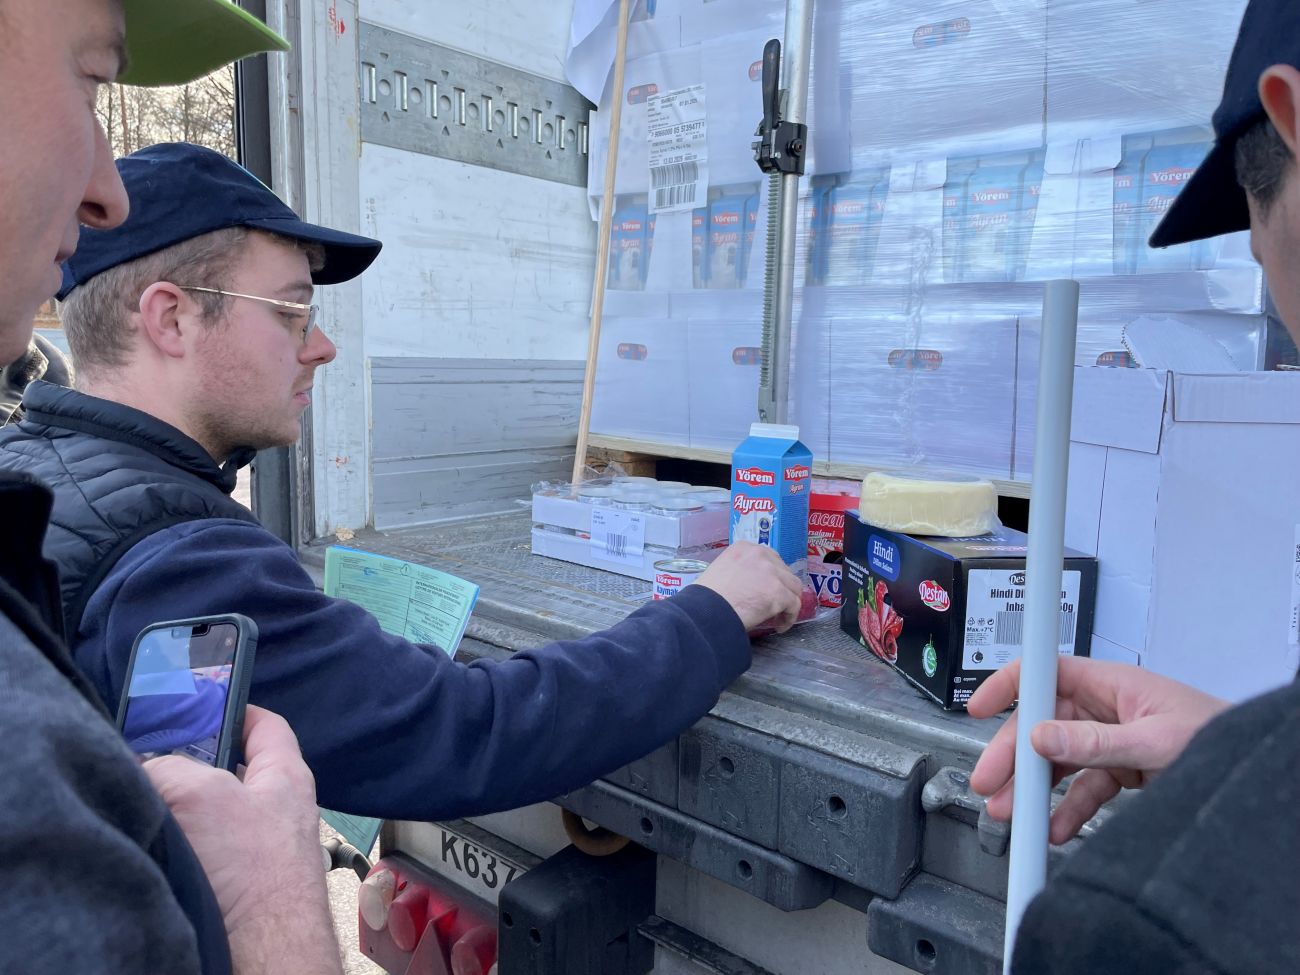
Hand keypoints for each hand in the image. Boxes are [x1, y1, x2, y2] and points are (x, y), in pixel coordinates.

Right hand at [145, 706, 341, 974]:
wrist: (263, 956)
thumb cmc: (254, 876)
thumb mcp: (203, 795)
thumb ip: (171, 767)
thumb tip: (149, 771)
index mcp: (286, 778)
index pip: (265, 725)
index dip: (236, 708)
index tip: (206, 700)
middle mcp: (276, 812)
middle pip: (228, 772)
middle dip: (190, 766)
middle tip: (153, 761)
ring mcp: (257, 853)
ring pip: (210, 817)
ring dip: (178, 813)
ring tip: (146, 810)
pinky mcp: (236, 889)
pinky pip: (201, 856)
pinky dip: (177, 850)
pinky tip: (155, 851)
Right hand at [696, 542, 802, 633]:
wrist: (705, 611)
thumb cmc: (707, 597)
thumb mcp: (722, 571)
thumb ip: (741, 570)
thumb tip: (754, 585)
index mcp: (744, 548)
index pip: (769, 558)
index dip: (772, 576)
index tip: (768, 589)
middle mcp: (760, 554)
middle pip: (784, 571)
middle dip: (782, 588)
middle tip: (775, 604)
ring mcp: (772, 573)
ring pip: (793, 587)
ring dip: (788, 602)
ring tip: (778, 616)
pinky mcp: (779, 592)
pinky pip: (794, 605)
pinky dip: (789, 617)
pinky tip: (780, 625)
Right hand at [968, 657, 1228, 843]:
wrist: (1253, 774)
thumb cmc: (1218, 736)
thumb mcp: (1153, 740)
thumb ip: (1095, 742)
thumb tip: (1041, 735)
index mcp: (1108, 683)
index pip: (1043, 673)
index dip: (1006, 686)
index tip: (978, 708)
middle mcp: (1104, 707)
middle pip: (1040, 724)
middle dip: (1011, 755)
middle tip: (989, 783)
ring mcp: (1110, 738)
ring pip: (1056, 759)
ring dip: (1032, 788)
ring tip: (1011, 813)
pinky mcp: (1120, 768)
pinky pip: (1082, 787)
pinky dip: (1066, 809)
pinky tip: (1056, 828)